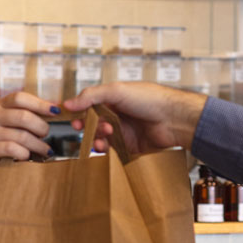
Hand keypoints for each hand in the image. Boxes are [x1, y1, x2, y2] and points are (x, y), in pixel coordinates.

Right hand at [0, 91, 57, 193]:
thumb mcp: (7, 119)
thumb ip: (27, 113)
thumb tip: (56, 107)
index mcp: (0, 105)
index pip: (20, 98)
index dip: (39, 103)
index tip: (55, 110)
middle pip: (23, 117)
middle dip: (41, 127)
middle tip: (46, 134)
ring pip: (21, 136)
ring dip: (38, 145)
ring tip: (46, 150)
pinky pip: (12, 149)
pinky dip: (24, 153)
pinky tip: (28, 156)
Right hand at [63, 82, 205, 154]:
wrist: (174, 119)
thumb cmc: (150, 99)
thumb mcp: (117, 91)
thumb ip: (91, 96)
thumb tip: (68, 103)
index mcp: (115, 99)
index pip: (90, 105)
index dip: (80, 112)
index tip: (72, 118)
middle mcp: (119, 114)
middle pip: (94, 123)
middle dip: (88, 126)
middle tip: (84, 128)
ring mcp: (124, 131)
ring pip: (101, 137)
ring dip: (97, 137)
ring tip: (104, 135)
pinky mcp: (130, 146)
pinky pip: (113, 150)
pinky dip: (106, 150)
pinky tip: (105, 147)